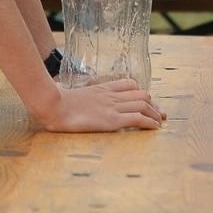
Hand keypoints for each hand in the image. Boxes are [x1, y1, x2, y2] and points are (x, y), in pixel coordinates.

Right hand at [36, 78, 165, 131]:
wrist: (52, 105)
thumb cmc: (54, 102)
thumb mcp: (67, 94)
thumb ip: (70, 93)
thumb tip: (59, 92)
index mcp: (101, 89)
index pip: (128, 84)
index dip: (140, 92)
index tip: (146, 101)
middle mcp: (110, 96)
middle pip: (141, 94)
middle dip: (153, 104)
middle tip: (159, 114)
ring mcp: (112, 107)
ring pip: (143, 104)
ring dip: (155, 114)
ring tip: (160, 122)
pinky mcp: (112, 120)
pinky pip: (138, 118)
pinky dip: (150, 122)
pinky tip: (155, 128)